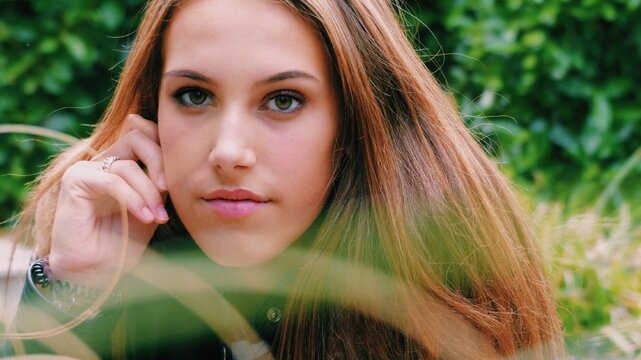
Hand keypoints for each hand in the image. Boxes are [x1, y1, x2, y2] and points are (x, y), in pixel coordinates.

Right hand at [49, 114, 167, 287]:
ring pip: (128, 166)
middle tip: (169, 189)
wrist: (94, 272)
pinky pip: (113, 181)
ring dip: (148, 192)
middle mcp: (103, 162)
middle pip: (137, 138)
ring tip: (157, 216)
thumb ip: (160, 183)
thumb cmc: (123, 243)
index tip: (182, 165)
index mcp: (121, 164)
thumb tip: (178, 161)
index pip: (143, 134)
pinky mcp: (75, 181)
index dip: (162, 141)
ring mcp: (87, 169)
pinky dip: (133, 199)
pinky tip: (144, 216)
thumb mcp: (151, 207)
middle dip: (160, 161)